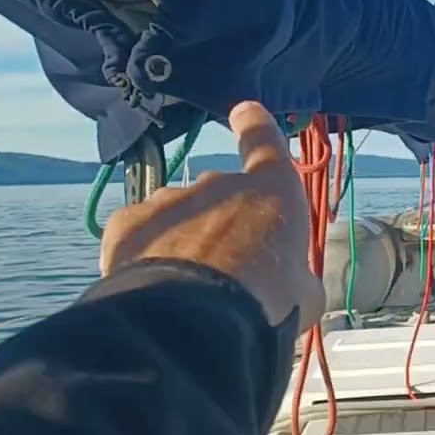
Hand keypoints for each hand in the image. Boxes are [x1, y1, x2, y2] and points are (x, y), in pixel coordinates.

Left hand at [100, 102, 325, 331]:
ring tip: (191, 287)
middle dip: (225, 223)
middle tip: (230, 270)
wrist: (196, 322)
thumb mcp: (304, 294)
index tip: (246, 112)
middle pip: (223, 193)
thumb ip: (295, 275)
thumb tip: (292, 283)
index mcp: (273, 192)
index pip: (266, 140)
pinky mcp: (130, 222)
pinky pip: (143, 234)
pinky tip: (156, 286)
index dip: (257, 126)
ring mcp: (171, 199)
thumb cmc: (266, 303)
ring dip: (187, 240)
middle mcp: (220, 183)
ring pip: (181, 215)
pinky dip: (148, 253)